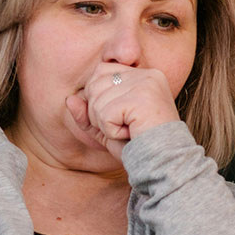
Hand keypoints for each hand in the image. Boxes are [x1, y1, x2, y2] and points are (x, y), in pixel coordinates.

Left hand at [66, 62, 183, 159]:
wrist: (164, 164)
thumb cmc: (138, 147)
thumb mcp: (107, 129)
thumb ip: (87, 114)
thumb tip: (70, 99)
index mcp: (144, 75)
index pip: (101, 70)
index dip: (99, 97)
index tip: (121, 116)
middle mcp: (147, 74)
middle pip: (95, 83)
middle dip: (99, 112)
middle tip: (124, 127)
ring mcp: (146, 84)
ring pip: (97, 100)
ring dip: (106, 124)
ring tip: (128, 131)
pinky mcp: (142, 98)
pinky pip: (105, 114)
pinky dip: (112, 131)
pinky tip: (130, 134)